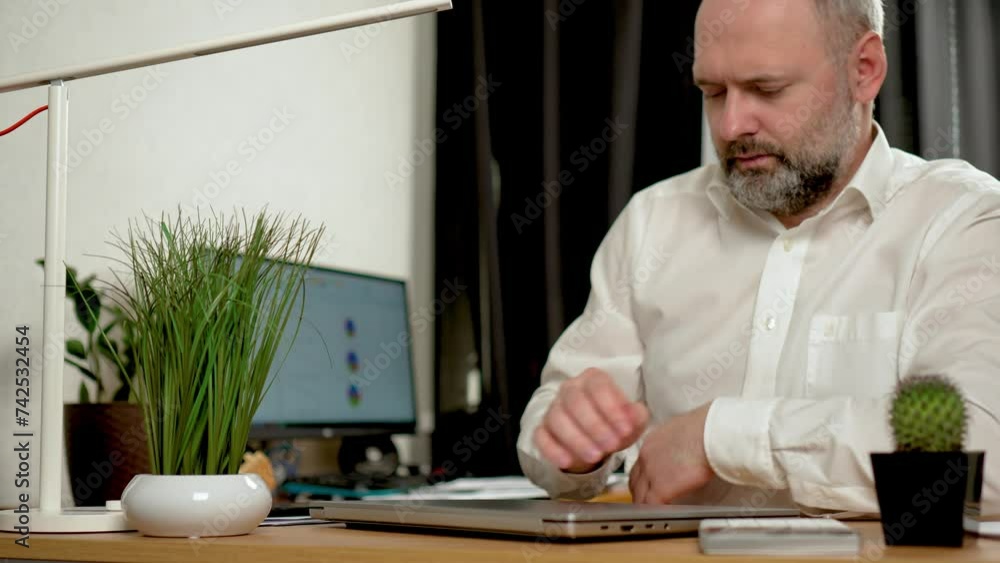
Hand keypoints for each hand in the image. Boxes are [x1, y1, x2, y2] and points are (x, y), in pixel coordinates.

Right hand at [533, 368, 648, 473]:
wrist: (596, 440)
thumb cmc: (615, 424)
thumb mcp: (632, 420)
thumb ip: (637, 415)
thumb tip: (634, 415)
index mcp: (593, 379)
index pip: (599, 386)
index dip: (612, 408)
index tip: (626, 429)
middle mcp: (570, 389)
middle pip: (575, 401)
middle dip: (595, 425)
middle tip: (611, 445)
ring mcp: (553, 408)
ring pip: (557, 418)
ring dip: (577, 439)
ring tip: (595, 456)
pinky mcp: (542, 429)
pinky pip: (541, 436)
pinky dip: (552, 449)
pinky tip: (567, 461)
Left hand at [629, 401, 714, 503]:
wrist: (709, 434)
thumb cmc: (707, 428)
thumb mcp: (684, 429)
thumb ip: (678, 441)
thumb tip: (686, 446)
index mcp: (652, 442)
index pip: (640, 464)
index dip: (643, 477)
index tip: (648, 483)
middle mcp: (646, 456)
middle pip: (634, 480)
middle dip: (639, 491)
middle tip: (646, 500)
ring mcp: (651, 473)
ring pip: (639, 495)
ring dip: (644, 504)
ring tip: (651, 513)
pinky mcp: (661, 488)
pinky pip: (651, 505)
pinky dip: (654, 512)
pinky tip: (660, 516)